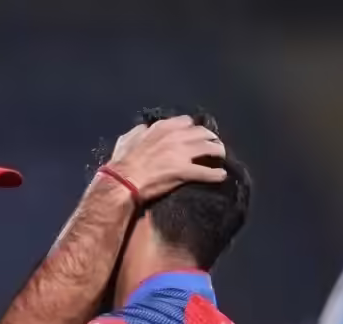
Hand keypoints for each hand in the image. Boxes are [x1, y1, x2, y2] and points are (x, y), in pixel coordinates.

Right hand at [108, 115, 226, 200]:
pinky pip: (207, 172)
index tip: (193, 135)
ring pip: (210, 148)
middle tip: (213, 145)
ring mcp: (182, 153)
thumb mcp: (127, 139)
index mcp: (162, 128)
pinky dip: (216, 174)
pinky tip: (220, 176)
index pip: (186, 122)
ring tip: (220, 158)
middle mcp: (176, 137)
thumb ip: (139, 131)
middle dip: (210, 138)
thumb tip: (144, 128)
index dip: (192, 129)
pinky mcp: (185, 171)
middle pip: (203, 132)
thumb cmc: (122, 162)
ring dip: (218, 152)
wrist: (122, 181)